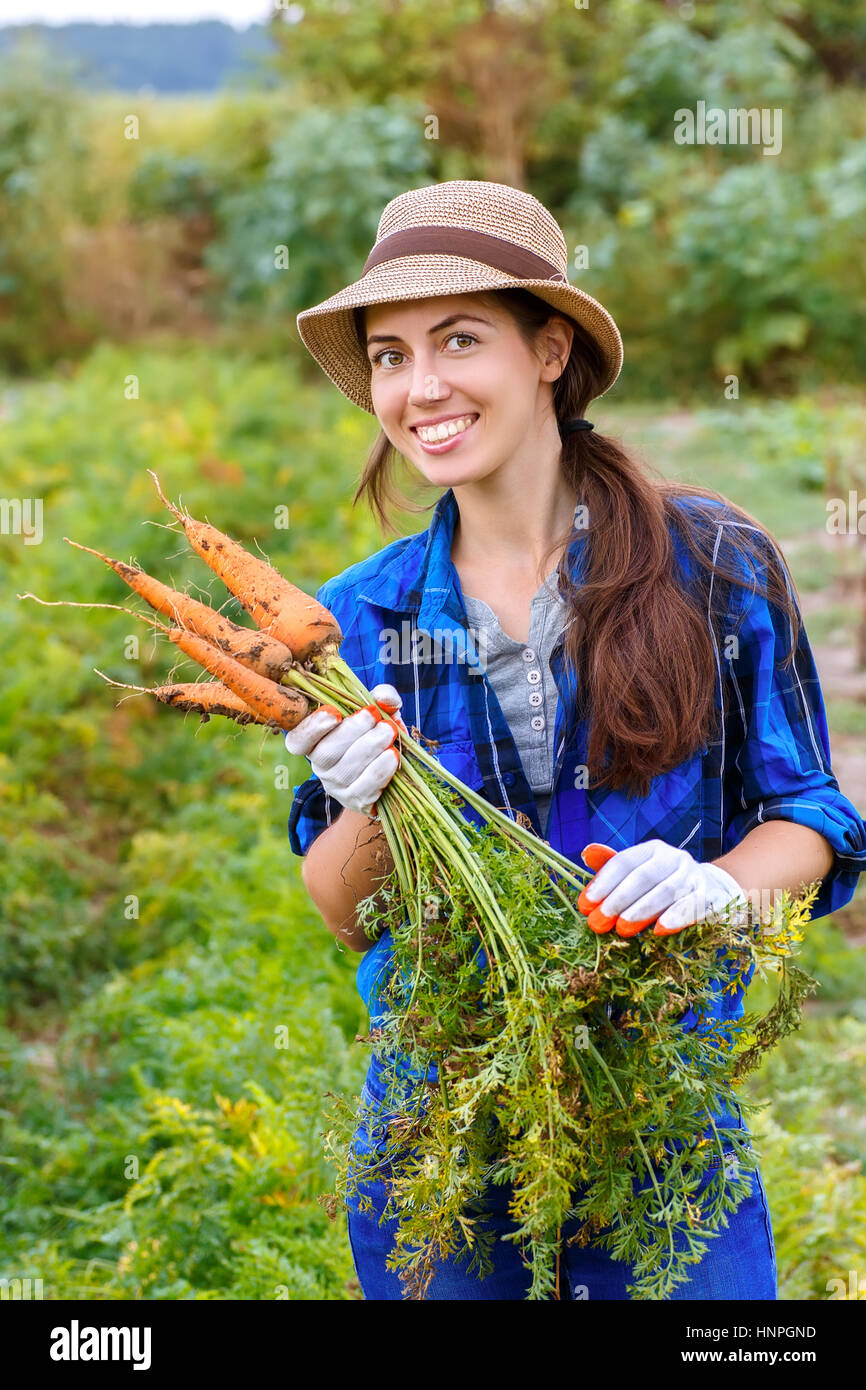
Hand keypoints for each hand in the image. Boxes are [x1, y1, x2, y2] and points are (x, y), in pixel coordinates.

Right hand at [284, 683, 406, 816]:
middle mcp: (320, 765)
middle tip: (374, 715)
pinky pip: (364, 788)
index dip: (311, 728)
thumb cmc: (378, 734)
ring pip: (345, 770)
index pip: (298, 740)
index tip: (334, 713)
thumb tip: (383, 698)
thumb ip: (382, 697)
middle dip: (351, 731)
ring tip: (389, 732)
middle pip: (325, 752)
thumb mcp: (380, 711)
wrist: (394, 771)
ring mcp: (336, 786)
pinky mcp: (355, 801)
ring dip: (369, 748)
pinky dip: (379, 770)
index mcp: (316, 741)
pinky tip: (392, 756)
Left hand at [577, 840, 747, 936]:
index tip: (585, 904)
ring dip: (643, 910)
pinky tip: (659, 930)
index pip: (625, 862)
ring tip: (623, 928)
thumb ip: (613, 865)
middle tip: (598, 922)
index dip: (603, 883)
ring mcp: (695, 877)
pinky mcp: (712, 896)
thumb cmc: (666, 883)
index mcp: (653, 850)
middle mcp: (675, 858)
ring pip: (667, 891)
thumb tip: (587, 853)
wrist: (716, 890)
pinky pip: (693, 905)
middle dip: (618, 900)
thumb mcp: (640, 871)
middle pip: (643, 877)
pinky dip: (676, 917)